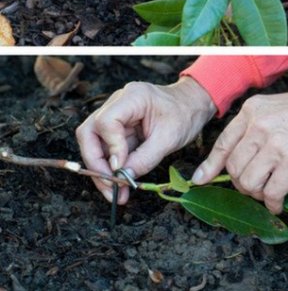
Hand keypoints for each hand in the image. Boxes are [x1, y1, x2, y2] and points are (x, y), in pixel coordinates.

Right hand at [75, 77, 215, 203]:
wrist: (194, 104)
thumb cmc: (186, 114)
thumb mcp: (170, 139)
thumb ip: (145, 158)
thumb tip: (123, 178)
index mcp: (132, 97)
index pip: (105, 121)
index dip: (110, 147)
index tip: (120, 167)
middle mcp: (117, 103)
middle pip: (89, 133)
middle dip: (96, 163)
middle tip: (111, 186)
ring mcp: (116, 115)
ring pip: (94, 144)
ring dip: (102, 170)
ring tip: (116, 193)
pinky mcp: (119, 128)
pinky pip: (107, 149)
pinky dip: (112, 168)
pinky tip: (120, 184)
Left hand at [191, 80, 287, 213]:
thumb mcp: (278, 108)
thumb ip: (259, 128)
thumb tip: (248, 159)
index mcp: (252, 111)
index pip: (223, 143)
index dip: (211, 165)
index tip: (201, 180)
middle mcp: (258, 127)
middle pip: (234, 166)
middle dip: (242, 183)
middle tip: (255, 187)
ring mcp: (274, 145)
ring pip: (249, 182)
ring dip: (257, 193)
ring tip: (269, 194)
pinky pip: (272, 192)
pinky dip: (273, 203)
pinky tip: (279, 204)